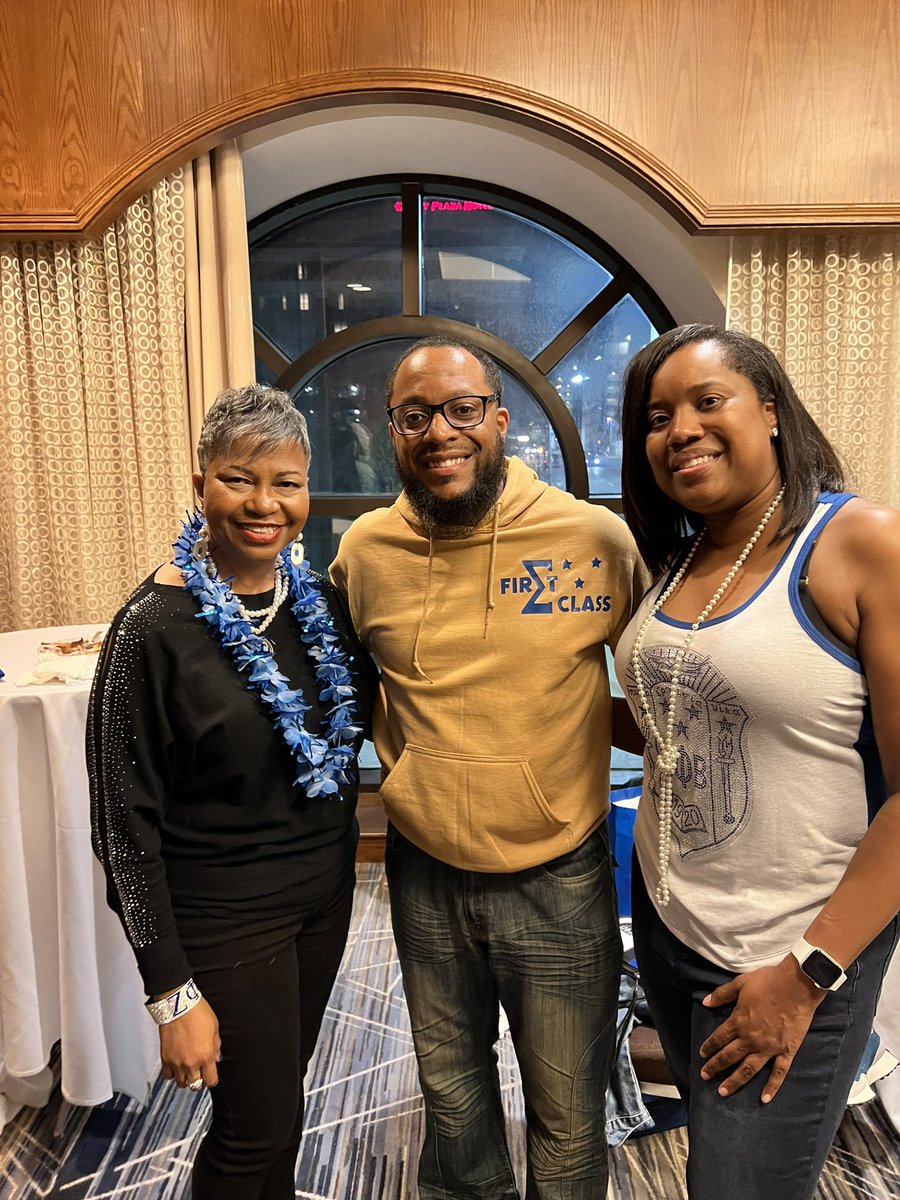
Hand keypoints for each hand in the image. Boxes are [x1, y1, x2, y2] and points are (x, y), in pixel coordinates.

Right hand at [158, 997, 220, 1089]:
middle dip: (199, 1080)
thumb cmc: (196, 1012)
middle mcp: (191, 1062)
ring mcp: (177, 1062)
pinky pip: (167, 1076)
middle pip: (195, 1085)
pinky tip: (176, 1066)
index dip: (212, 1079)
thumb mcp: (214, 1028)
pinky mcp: (165, 1059)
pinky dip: (172, 1074)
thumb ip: (216, 1046)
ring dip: (185, 1078)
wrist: (178, 1005)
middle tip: (200, 1073)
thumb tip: (216, 1057)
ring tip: (187, 1069)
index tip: (211, 1075)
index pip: (211, 1081)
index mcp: (206, 1056)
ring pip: (181, 1083)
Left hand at [698, 957, 825, 1101]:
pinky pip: (778, 1073)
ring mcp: (769, 1048)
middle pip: (729, 1056)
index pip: (719, 1038)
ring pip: (748, 1069)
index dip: (709, 1046)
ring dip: (734, 1081)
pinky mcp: (786, 1052)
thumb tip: (705, 1002)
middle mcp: (751, 1038)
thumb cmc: (768, 981)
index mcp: (739, 1021)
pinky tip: (764, 1099)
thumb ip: (722, 994)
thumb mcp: (740, 983)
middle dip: (715, 1067)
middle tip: (705, 1076)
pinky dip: (771, 1087)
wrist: (797, 985)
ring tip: (723, 1092)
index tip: (702, 1054)